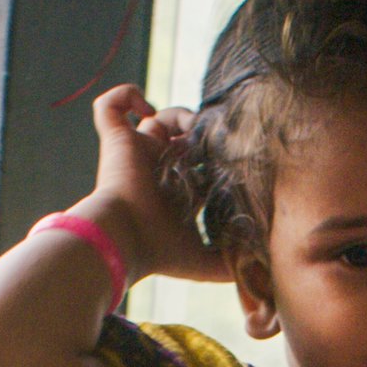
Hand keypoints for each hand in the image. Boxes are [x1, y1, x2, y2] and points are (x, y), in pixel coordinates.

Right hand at [89, 84, 231, 285]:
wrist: (123, 239)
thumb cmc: (158, 251)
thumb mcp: (204, 263)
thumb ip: (229, 264)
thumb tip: (257, 271)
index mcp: (175, 191)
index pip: (198, 165)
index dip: (214, 156)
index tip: (230, 157)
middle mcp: (156, 169)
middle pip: (180, 137)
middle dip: (199, 132)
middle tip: (213, 140)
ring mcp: (136, 152)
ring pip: (156, 117)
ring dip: (177, 115)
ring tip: (191, 129)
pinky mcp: (116, 139)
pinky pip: (109, 105)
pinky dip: (125, 95)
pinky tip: (145, 106)